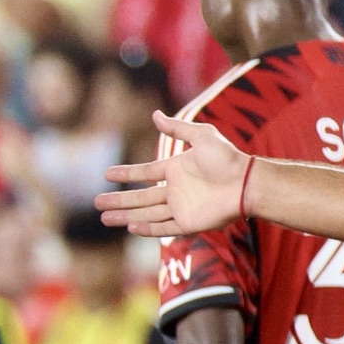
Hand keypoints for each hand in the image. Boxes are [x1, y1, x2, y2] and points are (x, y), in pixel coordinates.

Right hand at [96, 112, 249, 236]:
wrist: (246, 183)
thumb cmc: (227, 158)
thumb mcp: (202, 136)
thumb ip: (177, 128)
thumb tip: (154, 114)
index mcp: (176, 170)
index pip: (144, 173)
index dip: (126, 173)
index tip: (107, 174)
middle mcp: (175, 190)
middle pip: (140, 197)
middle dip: (118, 200)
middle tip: (97, 202)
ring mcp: (181, 208)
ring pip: (146, 214)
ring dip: (124, 216)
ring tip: (104, 218)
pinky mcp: (189, 223)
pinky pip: (163, 227)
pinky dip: (146, 229)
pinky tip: (130, 227)